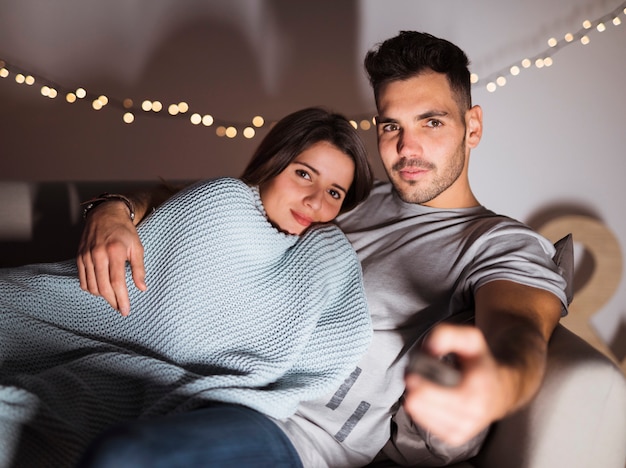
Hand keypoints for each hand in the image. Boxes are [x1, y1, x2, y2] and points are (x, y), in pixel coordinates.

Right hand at [77, 201, 146, 315]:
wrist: (105, 214)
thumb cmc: (124, 231)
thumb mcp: (137, 247)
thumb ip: (139, 269)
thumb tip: (142, 288)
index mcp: (115, 252)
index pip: (117, 282)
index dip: (121, 299)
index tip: (126, 310)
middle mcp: (98, 254)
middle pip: (103, 287)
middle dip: (112, 301)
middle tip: (120, 309)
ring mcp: (86, 256)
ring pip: (91, 286)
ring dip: (102, 296)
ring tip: (113, 299)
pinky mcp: (79, 257)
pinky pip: (83, 280)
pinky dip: (91, 288)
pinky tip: (100, 290)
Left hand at [403, 324, 514, 445]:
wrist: (502, 389)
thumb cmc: (482, 363)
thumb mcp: (471, 339)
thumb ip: (447, 334)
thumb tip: (428, 348)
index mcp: (474, 393)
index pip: (430, 394)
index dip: (416, 381)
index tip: (412, 371)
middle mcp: (470, 417)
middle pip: (420, 405)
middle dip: (413, 388)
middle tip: (415, 376)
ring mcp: (463, 430)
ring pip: (420, 416)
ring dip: (415, 399)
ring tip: (423, 385)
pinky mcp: (456, 437)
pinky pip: (425, 425)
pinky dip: (421, 411)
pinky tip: (428, 399)